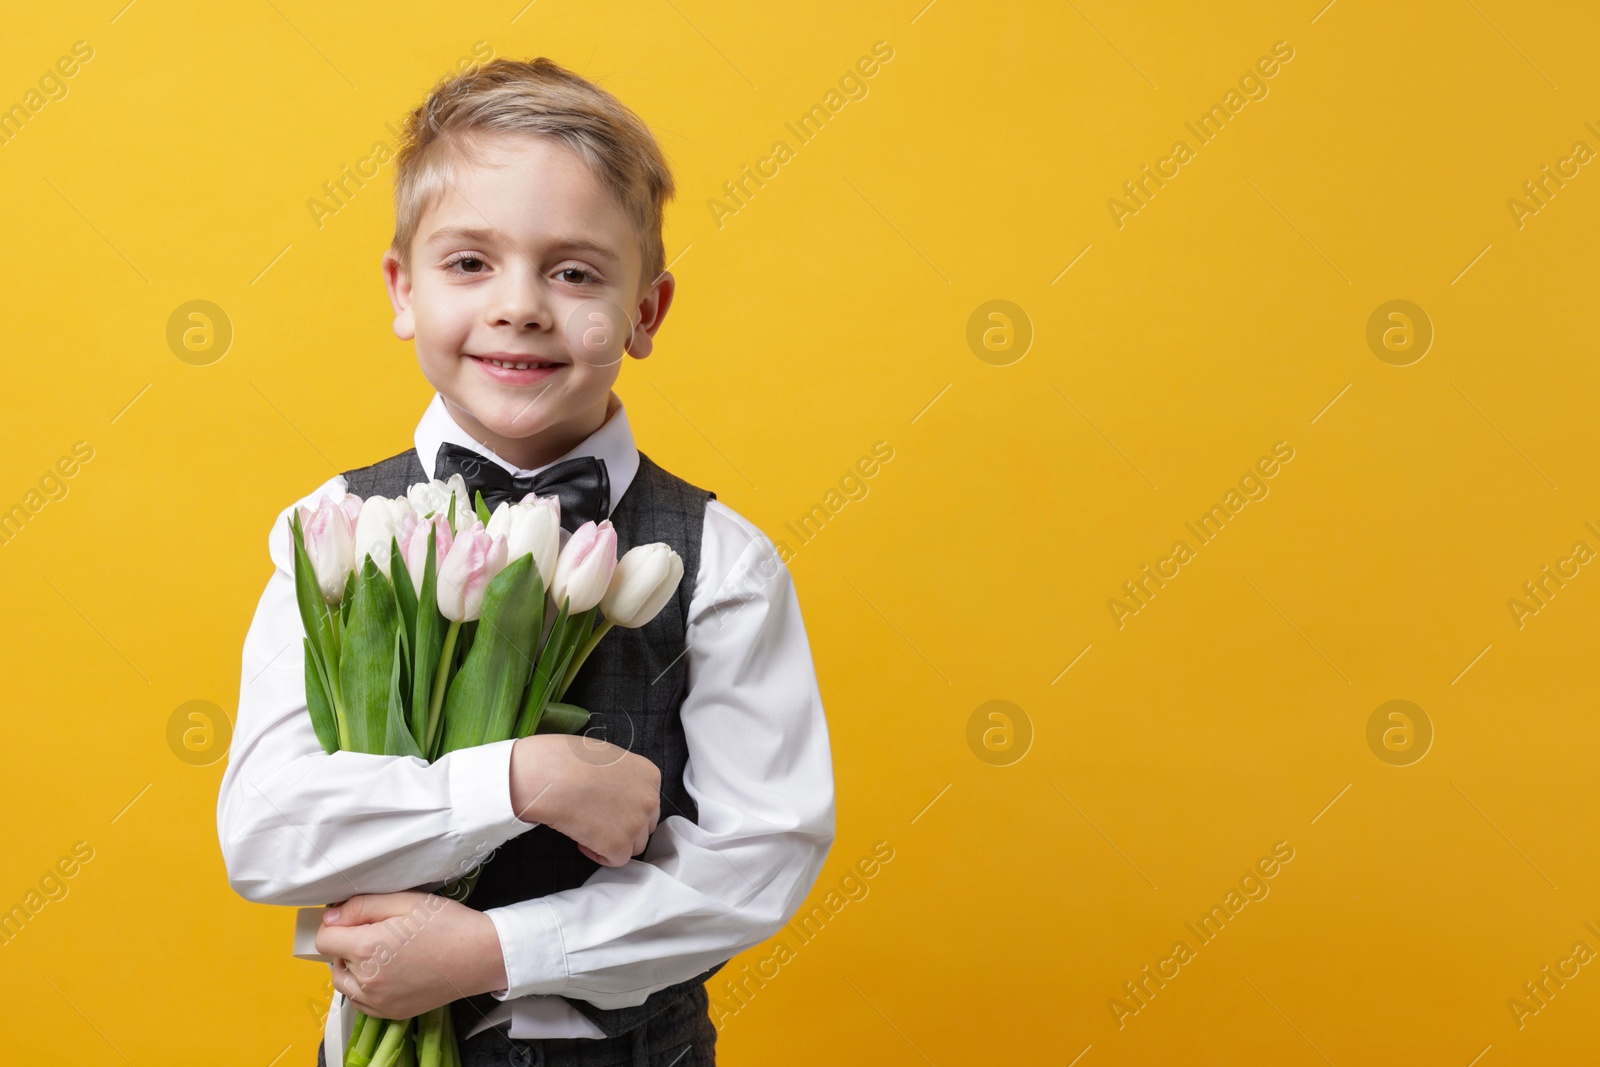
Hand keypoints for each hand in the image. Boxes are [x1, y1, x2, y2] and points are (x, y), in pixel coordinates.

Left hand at [315, 891, 506, 1018]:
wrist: (480, 956)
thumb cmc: (446, 924)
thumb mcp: (404, 901)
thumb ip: (361, 906)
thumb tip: (331, 917)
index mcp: (367, 949)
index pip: (325, 939)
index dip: (338, 924)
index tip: (357, 918)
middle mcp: (367, 980)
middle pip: (333, 961)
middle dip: (347, 944)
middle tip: (378, 932)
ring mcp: (379, 1001)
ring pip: (343, 984)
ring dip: (352, 967)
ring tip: (380, 952)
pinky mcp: (391, 1013)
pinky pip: (361, 1002)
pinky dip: (364, 987)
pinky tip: (386, 972)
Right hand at [509, 733, 660, 865]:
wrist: (552, 776)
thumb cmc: (568, 760)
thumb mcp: (607, 759)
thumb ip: (621, 778)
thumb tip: (613, 793)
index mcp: (648, 775)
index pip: (647, 802)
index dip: (626, 809)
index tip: (607, 808)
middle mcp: (650, 799)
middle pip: (645, 826)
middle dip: (623, 827)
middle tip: (598, 822)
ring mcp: (637, 823)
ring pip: (634, 845)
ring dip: (613, 842)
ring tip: (588, 829)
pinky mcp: (619, 844)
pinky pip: (616, 860)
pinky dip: (598, 854)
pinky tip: (582, 839)